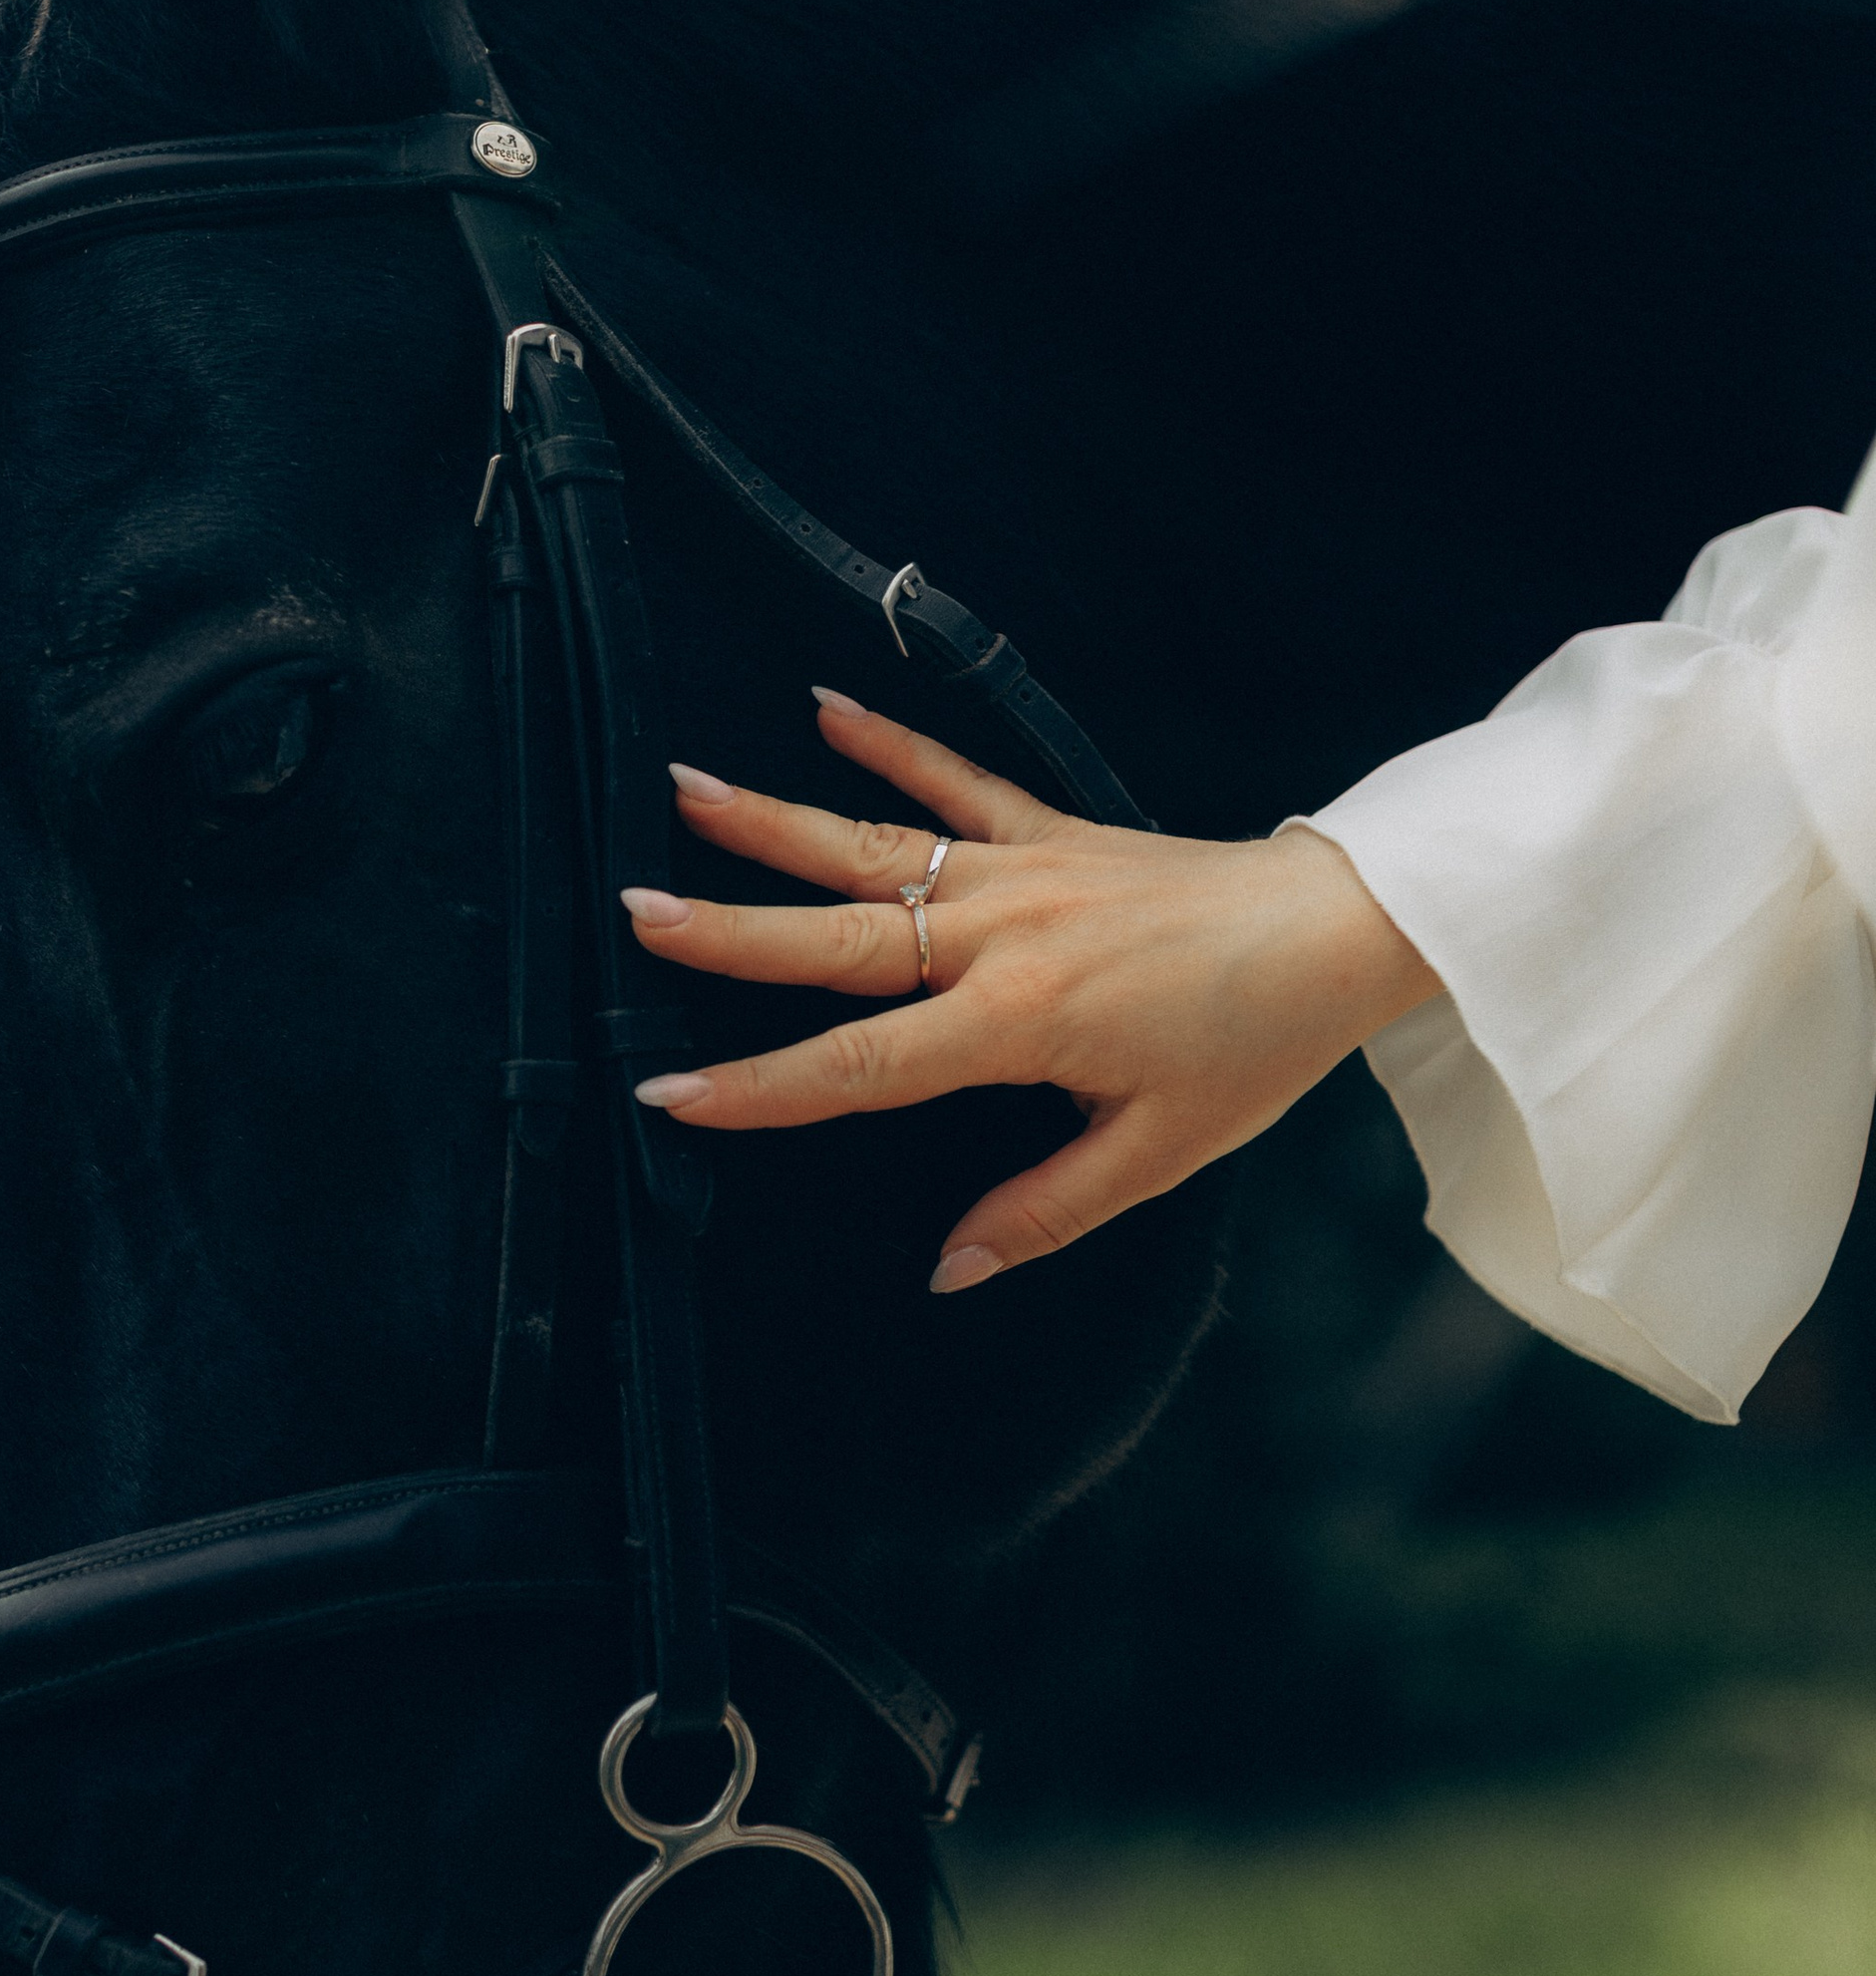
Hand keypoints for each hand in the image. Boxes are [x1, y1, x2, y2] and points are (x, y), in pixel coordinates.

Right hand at [619, 692, 1438, 1286]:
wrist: (1341, 930)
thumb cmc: (1256, 1044)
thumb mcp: (1158, 1153)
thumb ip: (1043, 1211)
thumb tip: (948, 1270)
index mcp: (1018, 1025)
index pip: (860, 1066)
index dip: (759, 1086)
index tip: (668, 1090)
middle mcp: (1004, 936)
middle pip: (836, 939)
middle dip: (725, 930)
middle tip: (633, 910)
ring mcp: (1024, 872)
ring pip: (874, 845)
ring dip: (773, 820)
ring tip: (680, 788)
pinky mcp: (1053, 831)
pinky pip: (956, 780)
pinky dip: (890, 740)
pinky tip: (822, 705)